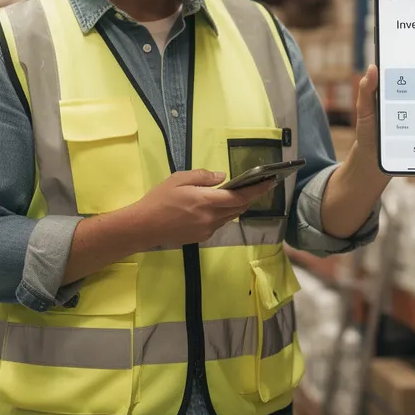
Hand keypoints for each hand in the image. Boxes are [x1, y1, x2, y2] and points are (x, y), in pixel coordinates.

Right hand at [130, 169, 277, 246]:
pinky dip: (222, 214)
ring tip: (234, 194)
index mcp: (206, 201)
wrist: (144, 226)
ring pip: (229, 216)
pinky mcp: (202, 237)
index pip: (240, 197)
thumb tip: (221, 177)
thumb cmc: (159, 200)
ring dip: (235, 206)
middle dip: (249, 197)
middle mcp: (211, 218)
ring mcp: (207, 230)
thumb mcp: (178, 179)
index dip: (257, 190)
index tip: (271, 181)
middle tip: (256, 184)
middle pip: (238, 208)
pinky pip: (218, 223)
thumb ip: (202, 176)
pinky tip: (212, 207)